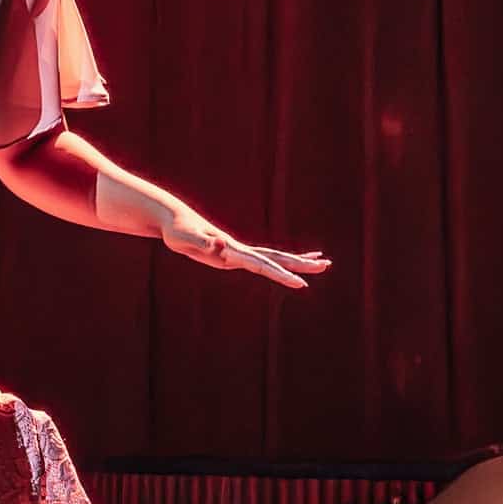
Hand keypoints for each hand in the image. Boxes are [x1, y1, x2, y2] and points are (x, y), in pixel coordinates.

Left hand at [163, 220, 329, 289]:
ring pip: (273, 258)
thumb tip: (220, 245)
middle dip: (301, 264)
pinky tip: (284, 266)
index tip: (301, 283)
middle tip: (328, 265)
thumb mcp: (187, 239)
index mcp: (234, 250)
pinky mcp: (234, 256)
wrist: (174, 221)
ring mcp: (239, 252)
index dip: (282, 275)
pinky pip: (262, 261)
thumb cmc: (178, 231)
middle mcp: (241, 250)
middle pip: (277, 258)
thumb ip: (204, 243)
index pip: (263, 265)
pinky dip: (276, 264)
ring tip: (321, 262)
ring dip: (296, 261)